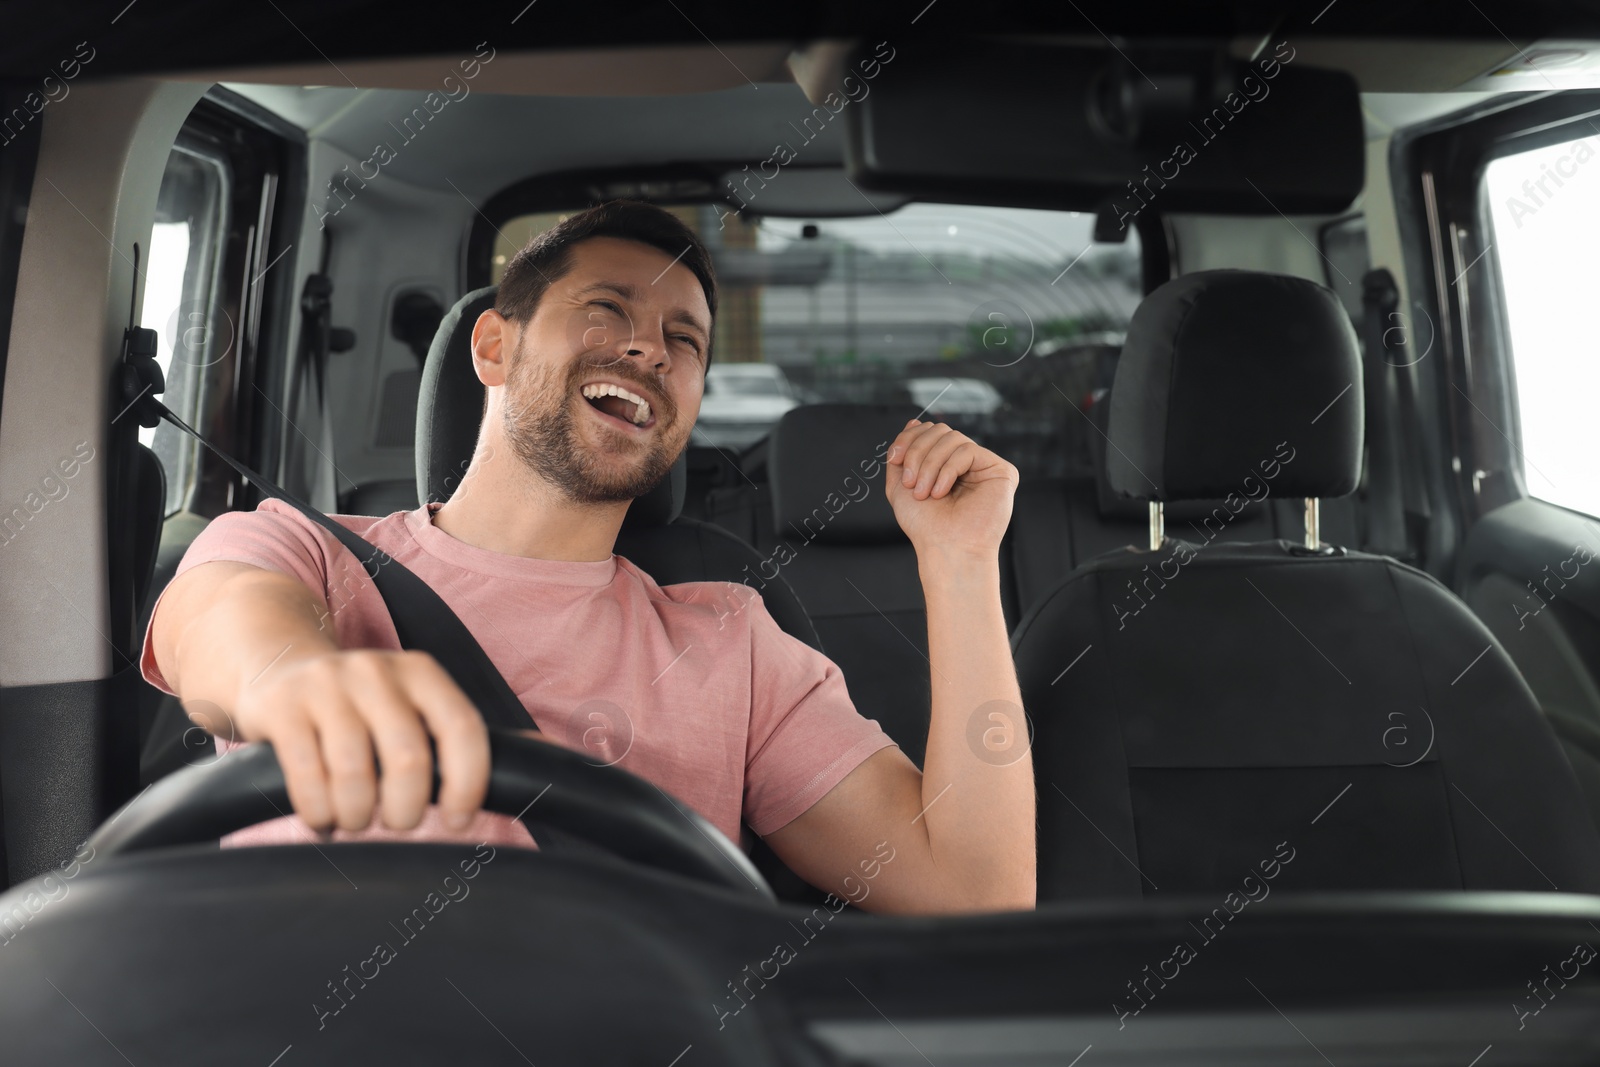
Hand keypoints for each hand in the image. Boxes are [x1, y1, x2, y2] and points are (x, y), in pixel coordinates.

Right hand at [226, 648, 490, 832]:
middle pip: (410, 759)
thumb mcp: (416, 704)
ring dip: (358, 816)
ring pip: (356, 774)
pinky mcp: (282, 706)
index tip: (456, 822)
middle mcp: (378, 671)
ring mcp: (327, 686)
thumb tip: (554, 758)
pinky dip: (320, 813)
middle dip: (405, 810)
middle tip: (396, 822)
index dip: (467, 784)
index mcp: (423, 673)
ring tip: (356, 819)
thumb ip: (467, 735)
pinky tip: (323, 817)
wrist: (279, 664)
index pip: (463, 729)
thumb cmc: (365, 705)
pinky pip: (307, 777)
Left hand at [884, 419, 1017, 560]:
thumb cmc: (925, 525)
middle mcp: (967, 463)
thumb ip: (902, 455)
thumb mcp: (900, 485)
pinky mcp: (1002, 471)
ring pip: (952, 438)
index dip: (909, 439)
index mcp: (945, 465)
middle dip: (918, 452)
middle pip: (939, 430)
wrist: (944, 548)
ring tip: (924, 492)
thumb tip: (913, 422)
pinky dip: (948, 469)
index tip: (895, 459)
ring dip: (930, 464)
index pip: (928, 432)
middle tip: (910, 483)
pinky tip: (942, 491)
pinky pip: (968, 450)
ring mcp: (984, 466)